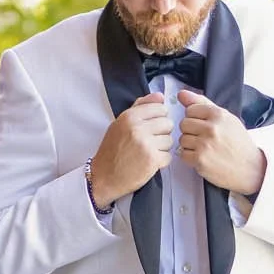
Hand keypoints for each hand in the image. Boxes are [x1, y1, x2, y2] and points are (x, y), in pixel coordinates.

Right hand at [88, 93, 172, 207]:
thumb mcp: (120, 123)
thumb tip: (160, 96)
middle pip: (168, 123)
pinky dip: (161, 161)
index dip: (158, 118)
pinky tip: (148, 162)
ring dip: (162, 148)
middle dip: (161, 133)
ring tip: (147, 152)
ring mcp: (146, 144)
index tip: (151, 126)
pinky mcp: (152, 160)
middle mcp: (137, 128)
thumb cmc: (111, 151)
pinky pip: (168, 156)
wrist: (103, 177)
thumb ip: (140, 107)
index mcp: (129, 116)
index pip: (160, 108)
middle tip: (149, 141)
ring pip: (170, 140)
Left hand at [176, 91, 266, 195]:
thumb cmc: (238, 143)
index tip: (204, 126)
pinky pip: (182, 154)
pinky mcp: (200, 160)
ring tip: (205, 149)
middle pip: (183, 124)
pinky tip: (203, 157)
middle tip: (204, 139)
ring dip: (190, 145)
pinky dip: (190, 157)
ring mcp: (205, 144)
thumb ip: (202, 103)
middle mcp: (211, 128)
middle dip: (191, 132)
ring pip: (182, 139)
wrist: (250, 168)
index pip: (190, 109)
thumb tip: (181, 94)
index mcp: (218, 114)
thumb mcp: (226, 118)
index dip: (195, 119)